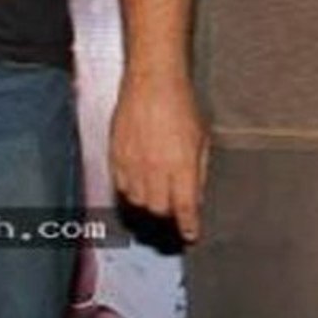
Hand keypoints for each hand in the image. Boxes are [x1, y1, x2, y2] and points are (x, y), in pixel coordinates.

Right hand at [109, 74, 208, 241]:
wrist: (152, 81)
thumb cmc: (181, 105)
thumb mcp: (202, 139)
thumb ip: (198, 172)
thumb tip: (195, 197)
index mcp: (181, 165)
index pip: (184, 208)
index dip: (188, 226)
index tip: (191, 235)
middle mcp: (155, 169)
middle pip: (159, 209)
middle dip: (169, 212)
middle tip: (175, 206)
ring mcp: (133, 164)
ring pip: (138, 201)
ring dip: (150, 202)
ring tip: (158, 191)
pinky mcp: (116, 156)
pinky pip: (121, 187)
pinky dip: (131, 190)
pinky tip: (140, 181)